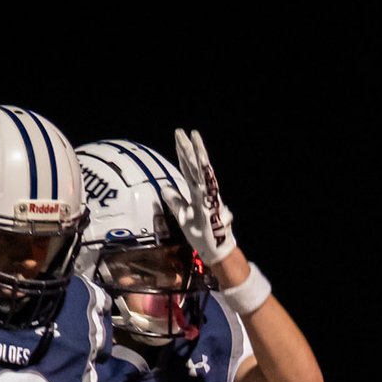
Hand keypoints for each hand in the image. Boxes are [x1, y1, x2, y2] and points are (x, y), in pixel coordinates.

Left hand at [162, 128, 236, 266]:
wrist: (216, 251)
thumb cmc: (201, 235)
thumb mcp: (182, 216)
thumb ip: (176, 201)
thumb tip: (165, 188)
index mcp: (197, 192)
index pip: (187, 169)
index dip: (182, 154)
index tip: (178, 139)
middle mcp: (204, 190)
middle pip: (193, 166)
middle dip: (187, 148)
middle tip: (180, 131)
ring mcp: (209, 195)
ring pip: (202, 171)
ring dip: (197, 154)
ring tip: (193, 137)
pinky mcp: (212, 203)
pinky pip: (208, 185)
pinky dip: (205, 172)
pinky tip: (202, 160)